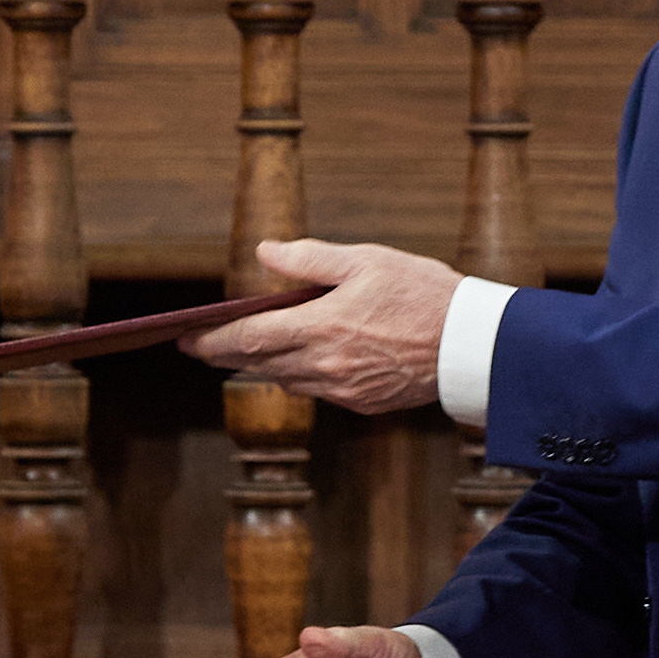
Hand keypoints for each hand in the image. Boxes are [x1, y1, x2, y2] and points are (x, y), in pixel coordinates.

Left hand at [182, 239, 460, 414]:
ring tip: (254, 346)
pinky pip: (318, 391)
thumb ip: (310, 259)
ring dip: (266, 364)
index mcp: (322, 327)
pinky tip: (308, 357)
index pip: (249, 340)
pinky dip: (303, 374)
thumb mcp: (367, 260)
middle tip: (202, 345)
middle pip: (259, 365)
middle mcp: (326, 366)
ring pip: (286, 380)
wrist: (473, 345)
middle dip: (228, 355)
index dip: (211, 342)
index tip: (184, 339)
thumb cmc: (424, 293)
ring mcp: (344, 390)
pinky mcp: (363, 404)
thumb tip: (265, 253)